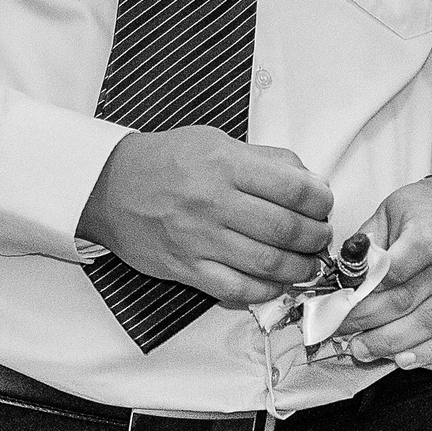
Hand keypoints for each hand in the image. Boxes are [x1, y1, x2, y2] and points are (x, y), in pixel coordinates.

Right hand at [76, 127, 332, 307]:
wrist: (108, 186)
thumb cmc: (166, 161)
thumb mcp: (215, 141)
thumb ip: (265, 159)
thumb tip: (311, 183)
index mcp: (224, 164)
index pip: (294, 189)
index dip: (321, 202)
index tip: (324, 205)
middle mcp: (213, 201)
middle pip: (287, 229)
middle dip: (316, 238)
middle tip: (320, 237)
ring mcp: (199, 239)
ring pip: (268, 264)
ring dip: (300, 268)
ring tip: (307, 264)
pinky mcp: (186, 268)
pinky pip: (238, 289)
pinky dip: (266, 290)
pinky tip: (276, 282)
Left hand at [331, 175, 431, 370]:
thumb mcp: (393, 209)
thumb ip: (369, 243)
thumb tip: (342, 278)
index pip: (406, 256)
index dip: (374, 281)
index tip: (344, 296)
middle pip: (411, 296)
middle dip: (370, 318)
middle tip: (340, 330)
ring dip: (395, 341)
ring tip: (363, 349)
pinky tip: (405, 359)